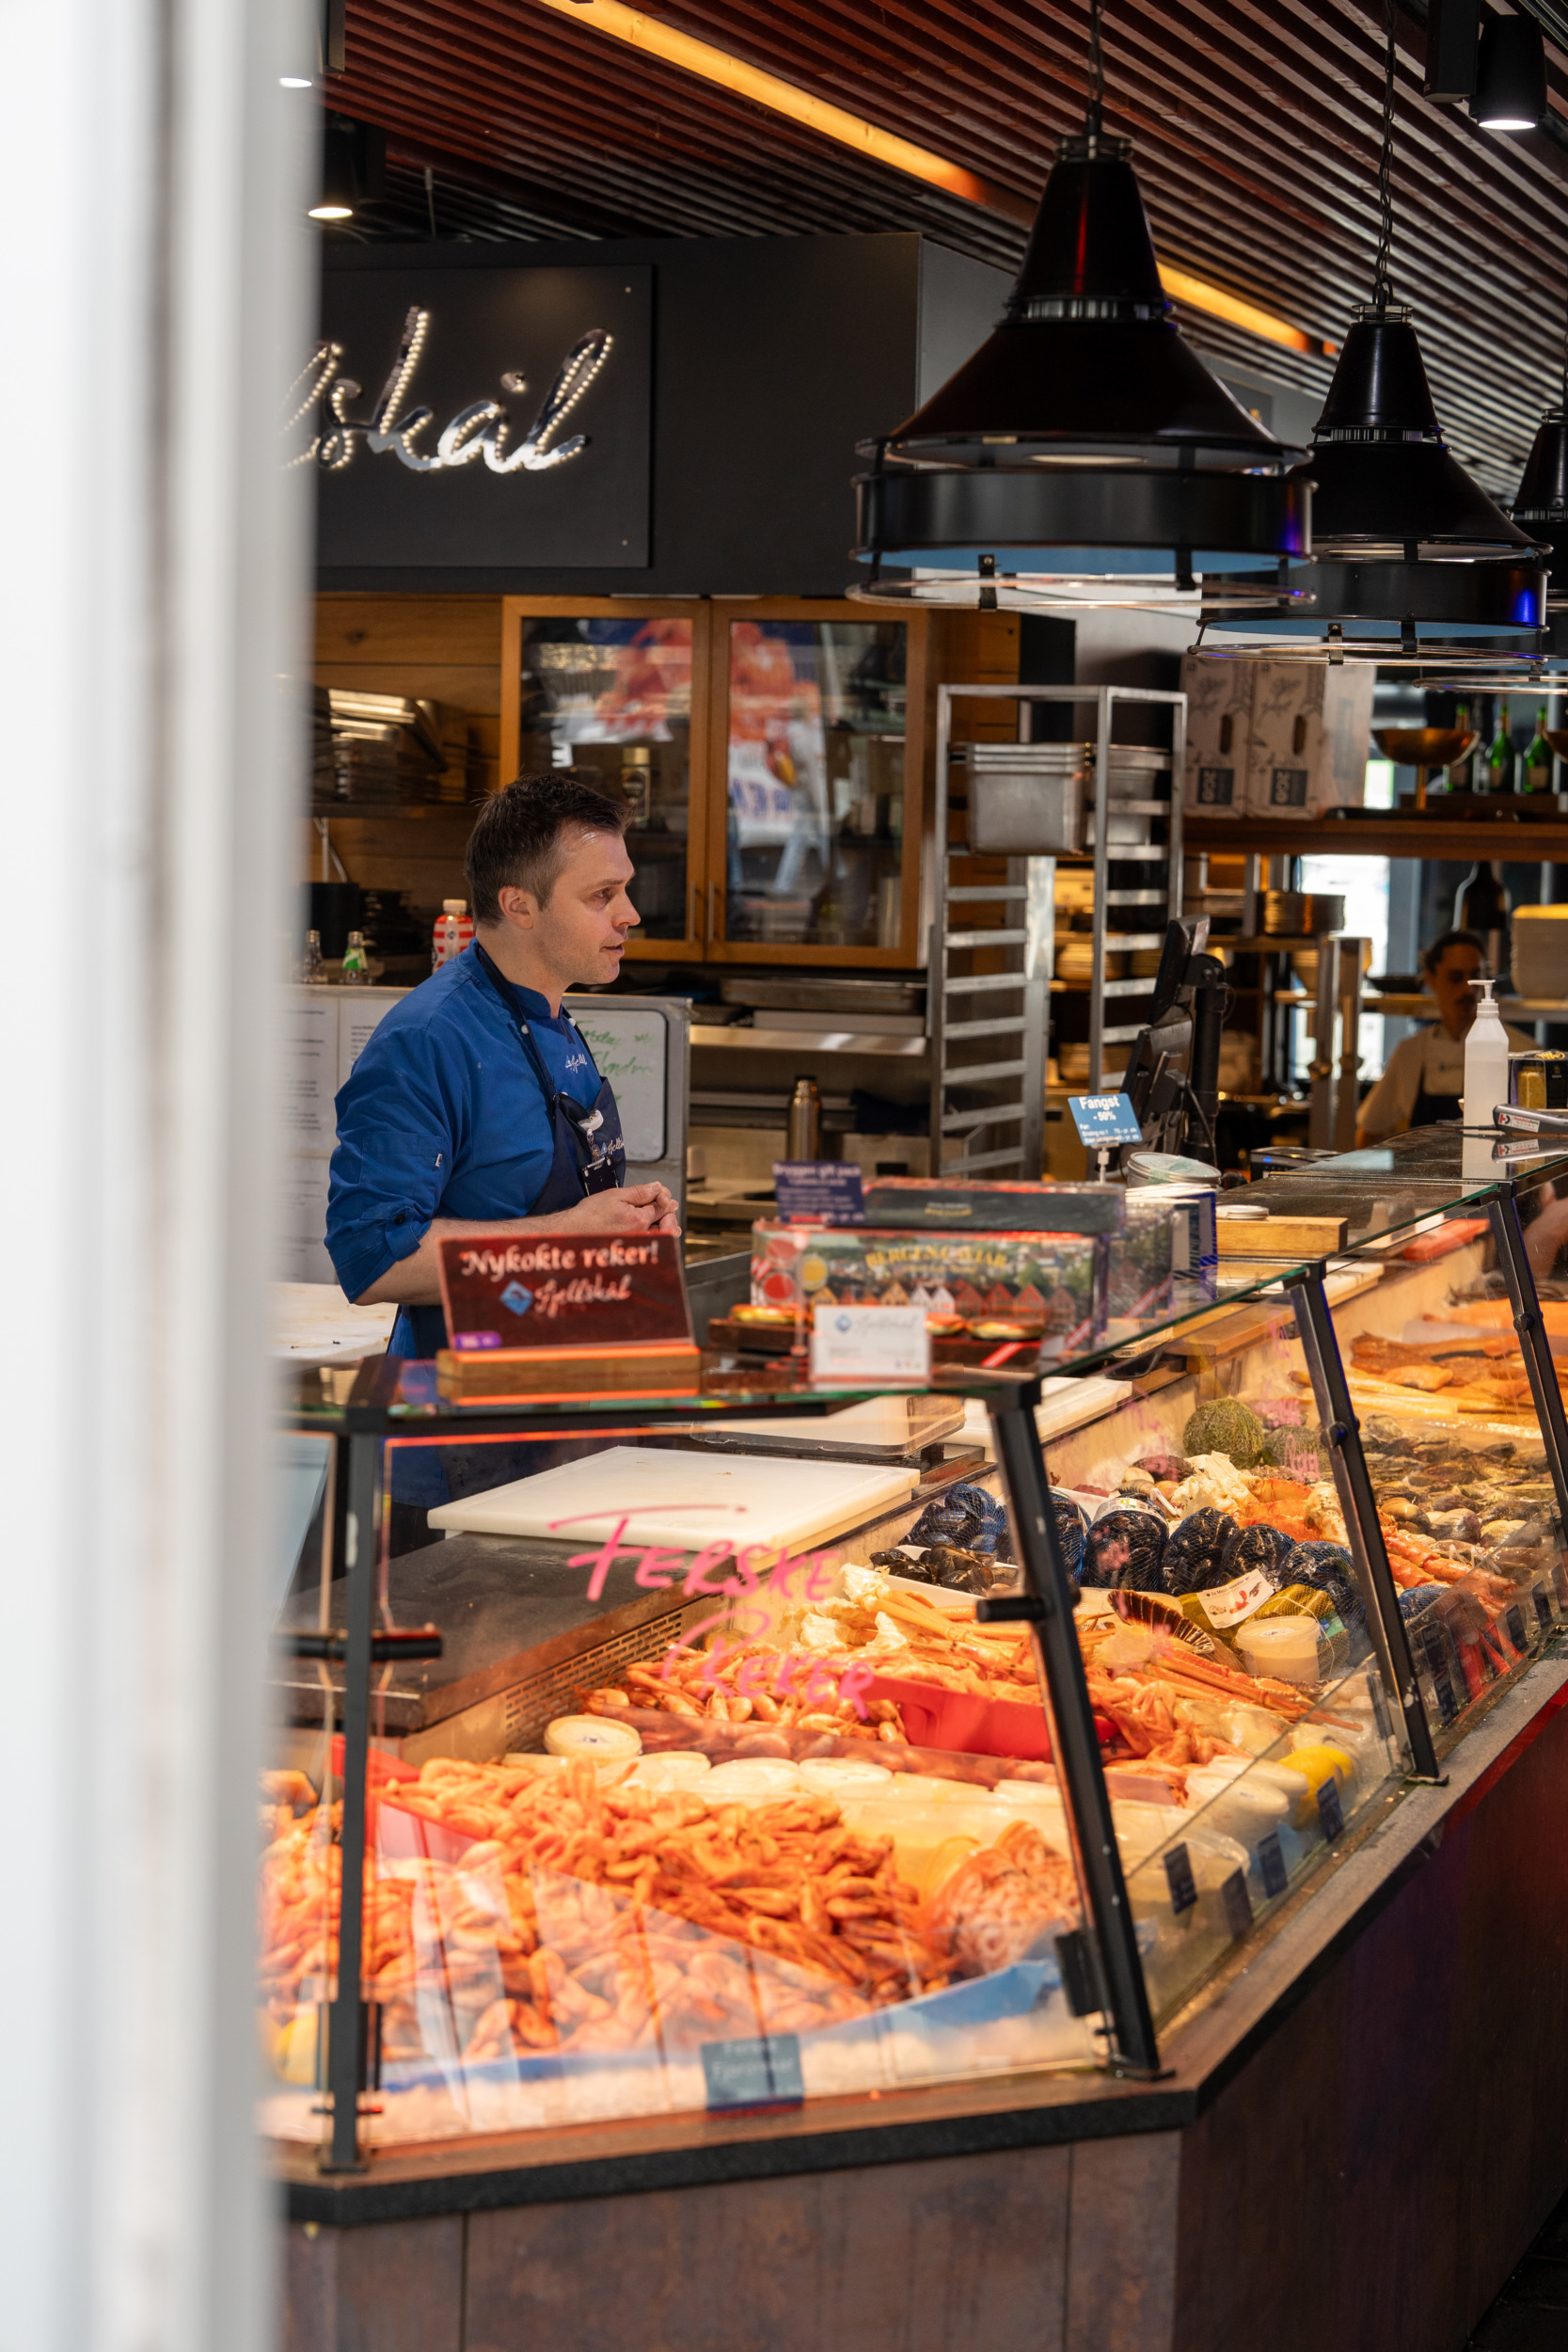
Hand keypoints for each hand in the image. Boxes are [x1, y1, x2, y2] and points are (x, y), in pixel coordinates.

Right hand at [545, 1183, 678, 1237]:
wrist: (573, 1232)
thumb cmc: (589, 1215)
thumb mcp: (615, 1195)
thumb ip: (639, 1192)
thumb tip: (657, 1187)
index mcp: (638, 1220)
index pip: (662, 1208)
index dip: (665, 1198)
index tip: (662, 1194)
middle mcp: (640, 1235)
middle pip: (666, 1224)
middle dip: (668, 1213)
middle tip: (666, 1204)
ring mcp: (637, 1245)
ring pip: (660, 1236)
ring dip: (664, 1225)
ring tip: (661, 1216)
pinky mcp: (631, 1250)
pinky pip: (649, 1243)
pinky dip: (654, 1234)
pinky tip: (649, 1227)